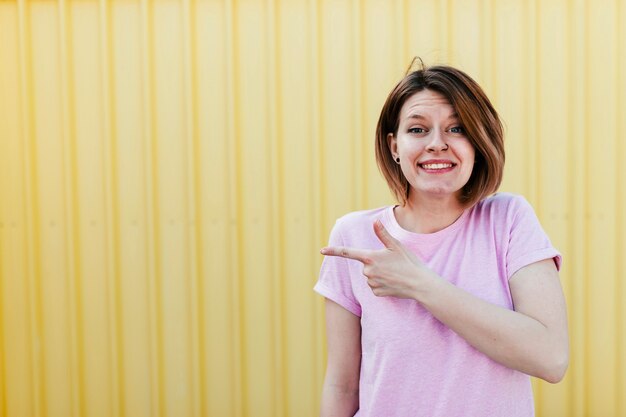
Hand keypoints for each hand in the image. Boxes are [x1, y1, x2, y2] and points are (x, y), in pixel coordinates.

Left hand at [320, 220, 437, 298]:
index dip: (333, 251)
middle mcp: (368, 271)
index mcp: (371, 257)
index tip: (321, 250)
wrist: (419, 284)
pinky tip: (393, 283)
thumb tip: (375, 221)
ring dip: (379, 274)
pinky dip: (382, 284)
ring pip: (370, 276)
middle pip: (365, 265)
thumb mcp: (396, 246)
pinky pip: (374, 286)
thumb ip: (382, 234)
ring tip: (395, 273)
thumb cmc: (409, 262)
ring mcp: (372, 283)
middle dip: (375, 263)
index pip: (348, 253)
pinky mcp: (376, 293)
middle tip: (392, 264)